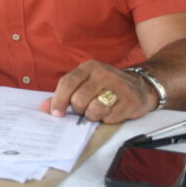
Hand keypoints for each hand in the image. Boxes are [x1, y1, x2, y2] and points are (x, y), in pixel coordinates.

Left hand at [39, 59, 157, 122]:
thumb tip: (44, 107)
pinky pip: (110, 118)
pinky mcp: (131, 101)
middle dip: (79, 110)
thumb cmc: (106, 87)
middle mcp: (104, 73)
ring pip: (94, 110)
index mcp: (89, 67)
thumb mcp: (85, 83)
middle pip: (79, 100)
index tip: (56, 113)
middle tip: (85, 109)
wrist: (141, 86)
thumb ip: (64, 94)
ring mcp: (119, 86)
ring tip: (98, 110)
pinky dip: (108, 119)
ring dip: (93, 116)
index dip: (59, 100)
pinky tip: (113, 111)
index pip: (67, 83)